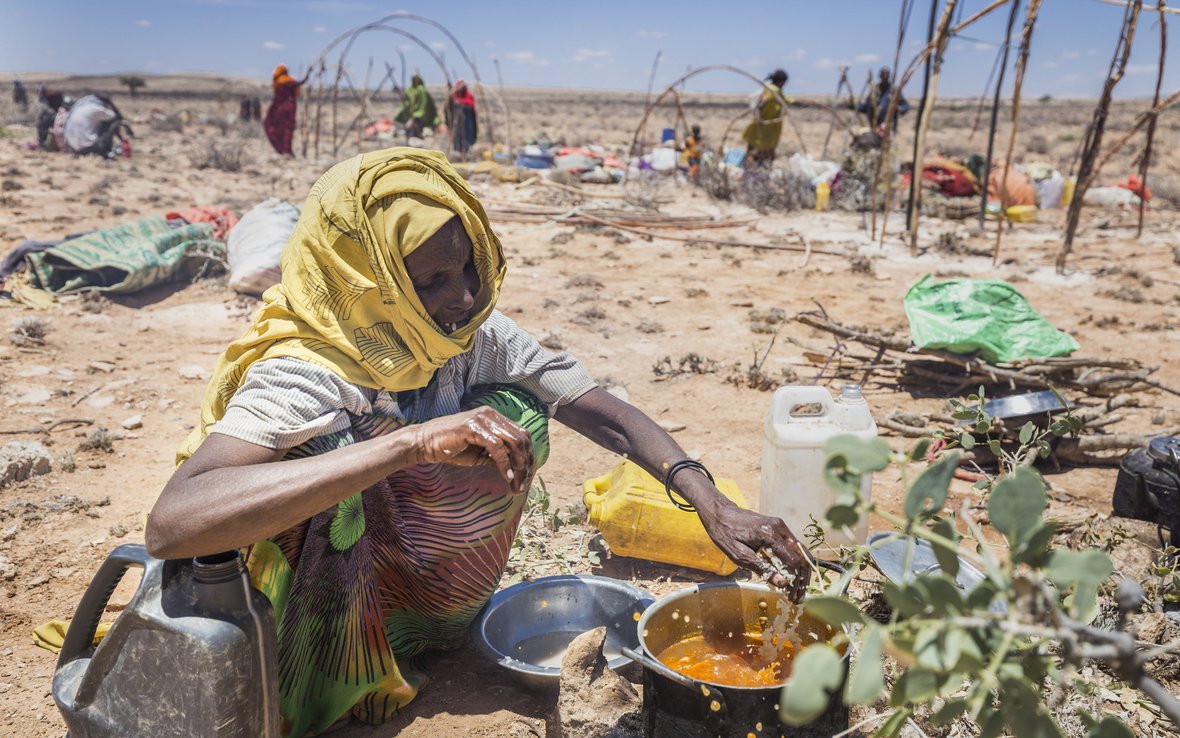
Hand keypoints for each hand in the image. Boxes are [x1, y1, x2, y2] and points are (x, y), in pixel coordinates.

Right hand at [405, 407, 534, 492]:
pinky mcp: (473, 427)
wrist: (424, 443)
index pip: (522, 435)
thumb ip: (497, 456)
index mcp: (494, 418)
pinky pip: (496, 446)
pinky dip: (504, 463)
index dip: (529, 455)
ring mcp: (482, 418)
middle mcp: (491, 414)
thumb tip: (517, 468)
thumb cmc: (450, 448)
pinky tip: (506, 476)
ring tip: (517, 482)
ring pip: (512, 441)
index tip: (528, 476)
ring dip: (519, 465)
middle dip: (527, 462)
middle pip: (521, 438)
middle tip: (525, 483)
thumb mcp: (480, 454)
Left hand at [697, 504, 810, 601]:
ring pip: (800, 551)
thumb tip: (783, 583)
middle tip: (798, 596)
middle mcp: (780, 528)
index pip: (794, 560)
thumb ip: (762, 568)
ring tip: (797, 589)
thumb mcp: (739, 555)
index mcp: (769, 534)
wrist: (720, 513)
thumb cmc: (726, 534)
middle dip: (802, 578)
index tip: (792, 596)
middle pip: (802, 556)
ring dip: (801, 571)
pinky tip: (790, 575)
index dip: (795, 581)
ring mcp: (781, 526)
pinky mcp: (779, 527)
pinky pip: (792, 546)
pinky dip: (794, 561)